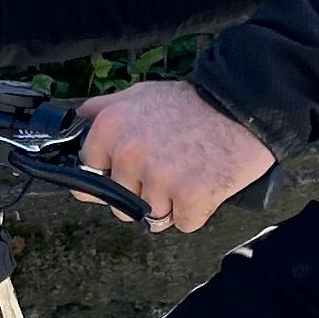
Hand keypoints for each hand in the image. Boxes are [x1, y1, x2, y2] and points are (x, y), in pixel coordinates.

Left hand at [78, 80, 275, 233]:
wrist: (245, 103)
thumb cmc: (193, 102)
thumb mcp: (139, 94)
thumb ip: (101, 112)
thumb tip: (73, 126)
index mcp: (110, 129)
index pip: (88, 178)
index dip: (111, 177)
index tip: (131, 169)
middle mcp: (129, 156)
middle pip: (122, 204)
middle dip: (143, 192)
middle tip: (170, 166)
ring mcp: (159, 180)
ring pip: (152, 216)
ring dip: (170, 203)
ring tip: (190, 172)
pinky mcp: (190, 200)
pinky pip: (183, 223)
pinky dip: (196, 211)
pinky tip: (206, 183)